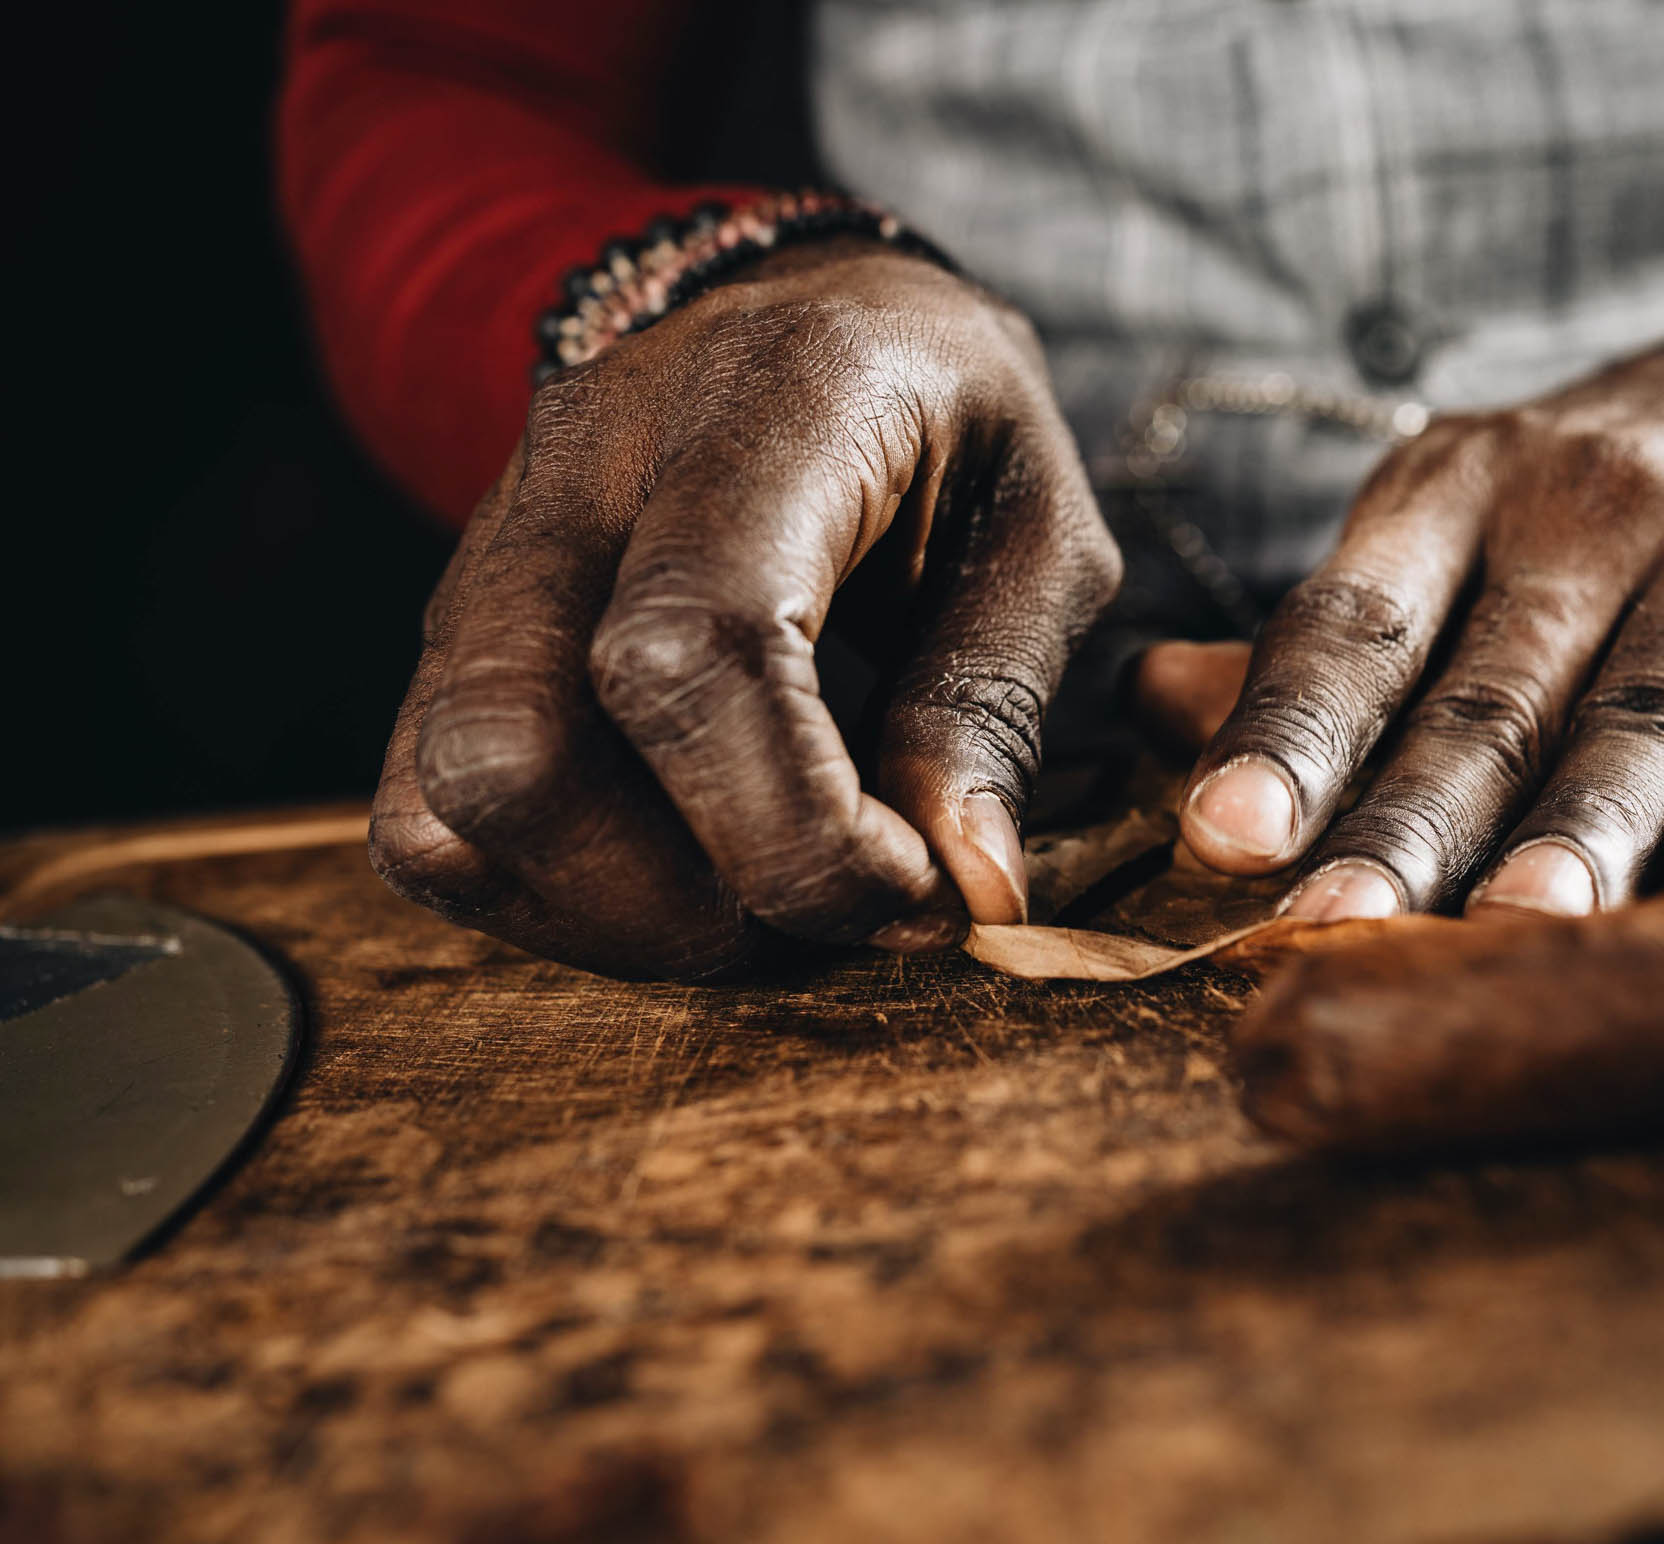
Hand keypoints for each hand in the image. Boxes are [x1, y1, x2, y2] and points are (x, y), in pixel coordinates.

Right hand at [369, 237, 1120, 977]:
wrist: (816, 311)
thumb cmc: (949, 422)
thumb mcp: (1042, 528)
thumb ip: (992, 703)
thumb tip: (965, 890)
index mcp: (757, 412)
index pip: (690, 647)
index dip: (795, 828)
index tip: (911, 890)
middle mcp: (577, 475)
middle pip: (511, 750)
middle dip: (680, 905)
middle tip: (827, 911)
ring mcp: (487, 558)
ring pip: (442, 809)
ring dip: (615, 920)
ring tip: (763, 900)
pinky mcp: (451, 637)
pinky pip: (428, 822)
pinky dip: (557, 903)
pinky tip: (684, 880)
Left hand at [1176, 306, 1663, 918]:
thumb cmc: (1568, 509)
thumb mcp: (1436, 529)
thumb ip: (1312, 642)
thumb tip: (1146, 702)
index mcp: (1450, 491)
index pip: (1354, 622)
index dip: (1287, 732)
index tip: (1225, 839)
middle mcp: (1584, 511)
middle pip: (1489, 692)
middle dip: (1410, 820)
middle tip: (1338, 926)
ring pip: (1642, 712)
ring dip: (1579, 826)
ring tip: (1520, 925)